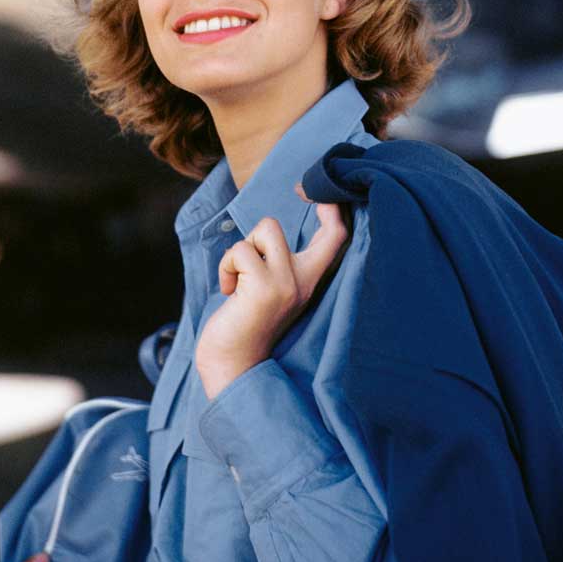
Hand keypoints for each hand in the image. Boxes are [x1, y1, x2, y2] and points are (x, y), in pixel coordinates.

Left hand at [195, 183, 348, 398]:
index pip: (336, 236)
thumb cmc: (248, 326)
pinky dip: (226, 269)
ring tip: (236, 284)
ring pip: (257, 233)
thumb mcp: (273, 291)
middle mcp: (304, 280)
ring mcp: (285, 283)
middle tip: (244, 260)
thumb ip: (280, 265)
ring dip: (237, 255)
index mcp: (310, 280)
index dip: (330, 207)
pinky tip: (229, 294)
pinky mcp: (264, 288)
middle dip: (251, 236)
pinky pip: (239, 252)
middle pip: (274, 226)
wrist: (234, 366)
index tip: (313, 194)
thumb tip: (268, 232)